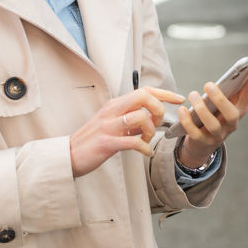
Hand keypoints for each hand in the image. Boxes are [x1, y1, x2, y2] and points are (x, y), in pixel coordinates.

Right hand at [70, 86, 184, 176]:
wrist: (68, 156)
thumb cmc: (93, 141)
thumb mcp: (113, 125)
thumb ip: (132, 120)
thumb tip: (153, 119)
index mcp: (115, 105)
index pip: (144, 91)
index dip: (164, 93)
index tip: (179, 98)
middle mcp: (112, 111)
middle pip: (144, 97)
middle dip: (159, 109)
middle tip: (157, 125)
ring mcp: (108, 126)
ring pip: (141, 118)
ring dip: (151, 132)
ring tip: (146, 142)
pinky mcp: (106, 142)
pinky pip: (133, 141)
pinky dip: (145, 148)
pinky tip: (145, 153)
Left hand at [176, 59, 247, 167]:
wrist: (201, 144)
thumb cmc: (213, 115)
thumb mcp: (221, 102)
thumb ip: (226, 89)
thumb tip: (233, 72)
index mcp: (239, 109)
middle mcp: (232, 124)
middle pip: (231, 114)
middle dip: (220, 99)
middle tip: (208, 85)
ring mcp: (218, 135)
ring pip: (213, 125)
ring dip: (202, 109)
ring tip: (193, 95)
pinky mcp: (203, 142)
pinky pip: (195, 134)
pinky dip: (187, 121)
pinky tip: (182, 110)